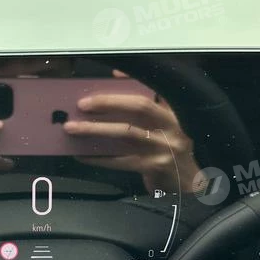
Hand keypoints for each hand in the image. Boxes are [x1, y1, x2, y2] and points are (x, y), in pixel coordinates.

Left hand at [63, 70, 201, 193]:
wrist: (186, 185)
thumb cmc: (167, 150)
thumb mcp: (164, 126)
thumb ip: (147, 105)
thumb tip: (115, 79)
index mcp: (173, 111)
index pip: (156, 88)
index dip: (135, 79)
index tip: (113, 74)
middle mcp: (172, 126)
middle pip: (139, 107)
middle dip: (108, 103)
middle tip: (82, 104)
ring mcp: (164, 147)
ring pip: (126, 133)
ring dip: (95, 129)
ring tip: (72, 128)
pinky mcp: (153, 166)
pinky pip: (120, 160)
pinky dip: (98, 158)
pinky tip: (81, 155)